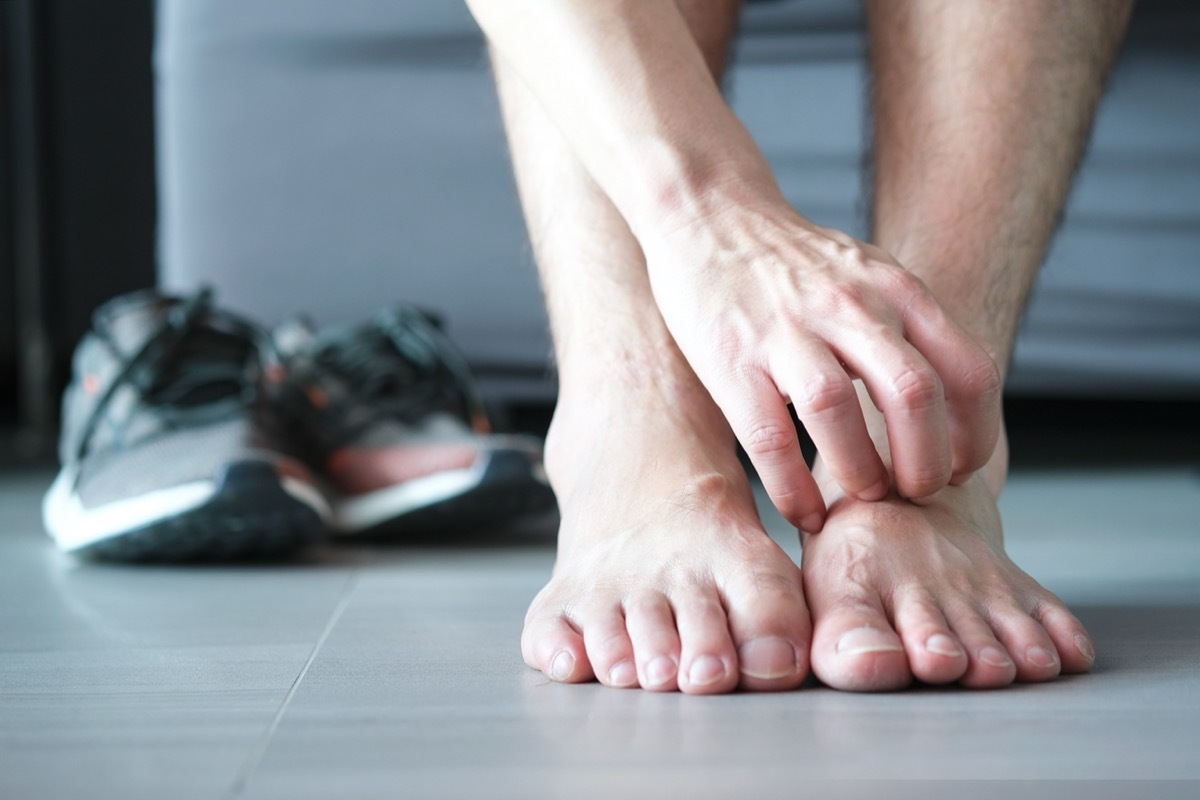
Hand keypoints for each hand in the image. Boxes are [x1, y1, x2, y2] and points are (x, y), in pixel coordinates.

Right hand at [642, 191, 1001, 530]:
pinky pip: (770, 437)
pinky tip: (803, 511)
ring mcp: (787, 331)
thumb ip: (910, 326)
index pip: (967, 370)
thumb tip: (950, 400)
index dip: (976, 434)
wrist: (710, 213)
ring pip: (839, 412)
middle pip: (914, 394)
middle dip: (925, 463)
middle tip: (915, 494)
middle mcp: (849, 306)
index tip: (961, 469)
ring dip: (860, 474)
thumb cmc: (792, 259)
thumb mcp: (870, 274)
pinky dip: (792, 487)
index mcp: (895, 290)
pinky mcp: (732, 358)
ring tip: (861, 498)